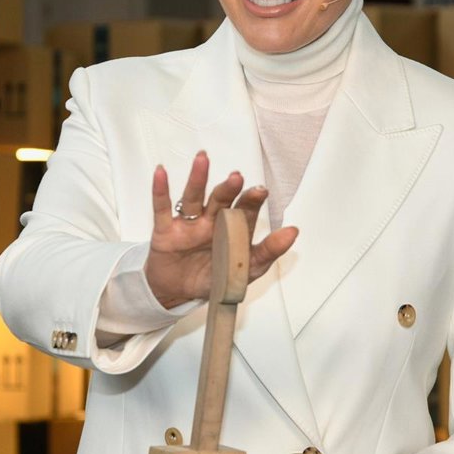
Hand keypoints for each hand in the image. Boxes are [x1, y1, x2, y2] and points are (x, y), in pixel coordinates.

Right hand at [145, 151, 297, 307]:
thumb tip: (293, 232)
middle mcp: (211, 221)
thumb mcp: (245, 269)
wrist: (178, 293)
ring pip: (193, 197)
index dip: (252, 201)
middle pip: (220, 200)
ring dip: (198, 178)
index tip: (260, 191)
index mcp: (232, 229)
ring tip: (203, 159)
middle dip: (228, 188)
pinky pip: (162, 208)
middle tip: (236, 177)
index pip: (244, 211)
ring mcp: (188, 224)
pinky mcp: (165, 231)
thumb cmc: (213, 277)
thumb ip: (269, 251)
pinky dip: (160, 190)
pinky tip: (161, 173)